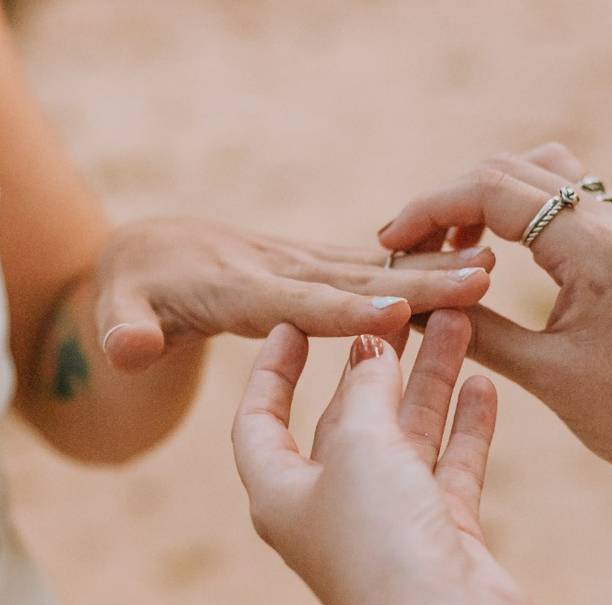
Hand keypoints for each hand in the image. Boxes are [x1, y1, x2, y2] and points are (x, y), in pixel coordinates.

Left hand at [96, 217, 491, 368]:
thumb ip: (125, 331)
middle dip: (418, 282)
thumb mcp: (119, 308)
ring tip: (492, 268)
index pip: (299, 305)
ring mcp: (302, 263)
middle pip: (355, 281)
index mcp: (239, 291)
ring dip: (431, 269)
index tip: (398, 312)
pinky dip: (417, 261)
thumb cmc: (136, 287)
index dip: (346, 311)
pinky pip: (372, 264)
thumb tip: (128, 353)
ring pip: (375, 268)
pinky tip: (464, 259)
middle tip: (482, 280)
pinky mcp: (316, 264)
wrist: (155, 245)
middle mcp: (281, 270)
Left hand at [232, 311, 537, 604]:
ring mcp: (388, 519)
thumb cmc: (379, 541)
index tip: (293, 322)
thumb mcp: (358, 446)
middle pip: (347, 416)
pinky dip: (464, 426)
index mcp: (282, 490)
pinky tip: (483, 383)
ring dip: (430, 380)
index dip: (271, 369)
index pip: (260, 418)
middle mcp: (331, 504)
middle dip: (375, 360)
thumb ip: (363, 390)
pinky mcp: (440, 532)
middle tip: (401, 308)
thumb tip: (368, 348)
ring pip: (407, 433)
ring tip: (457, 323)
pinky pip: (450, 465)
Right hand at [379, 143, 611, 529]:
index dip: (429, 208)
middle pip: (508, 169)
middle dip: (446, 200)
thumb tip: (411, 303)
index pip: (492, 190)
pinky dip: (512, 206)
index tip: (389, 241)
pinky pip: (557, 196)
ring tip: (446, 242)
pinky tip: (488, 247)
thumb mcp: (543, 374)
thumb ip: (474, 328)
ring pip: (535, 171)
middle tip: (405, 245)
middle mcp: (611, 220)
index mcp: (593, 246)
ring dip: (481, 195)